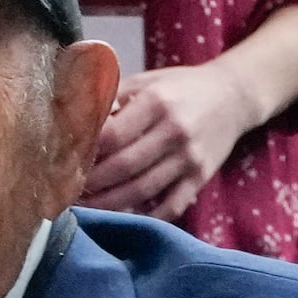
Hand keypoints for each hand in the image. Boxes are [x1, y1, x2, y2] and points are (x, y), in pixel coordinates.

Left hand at [83, 53, 270, 218]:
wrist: (233, 96)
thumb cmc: (180, 88)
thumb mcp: (145, 81)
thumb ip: (109, 98)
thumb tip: (72, 120)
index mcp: (157, 102)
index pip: (112, 135)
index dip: (85, 152)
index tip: (65, 162)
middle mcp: (175, 131)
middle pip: (123, 166)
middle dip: (91, 183)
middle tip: (67, 190)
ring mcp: (190, 158)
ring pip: (142, 190)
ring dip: (108, 204)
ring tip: (84, 207)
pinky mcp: (200, 177)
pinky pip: (170, 206)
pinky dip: (145, 215)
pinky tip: (122, 216)